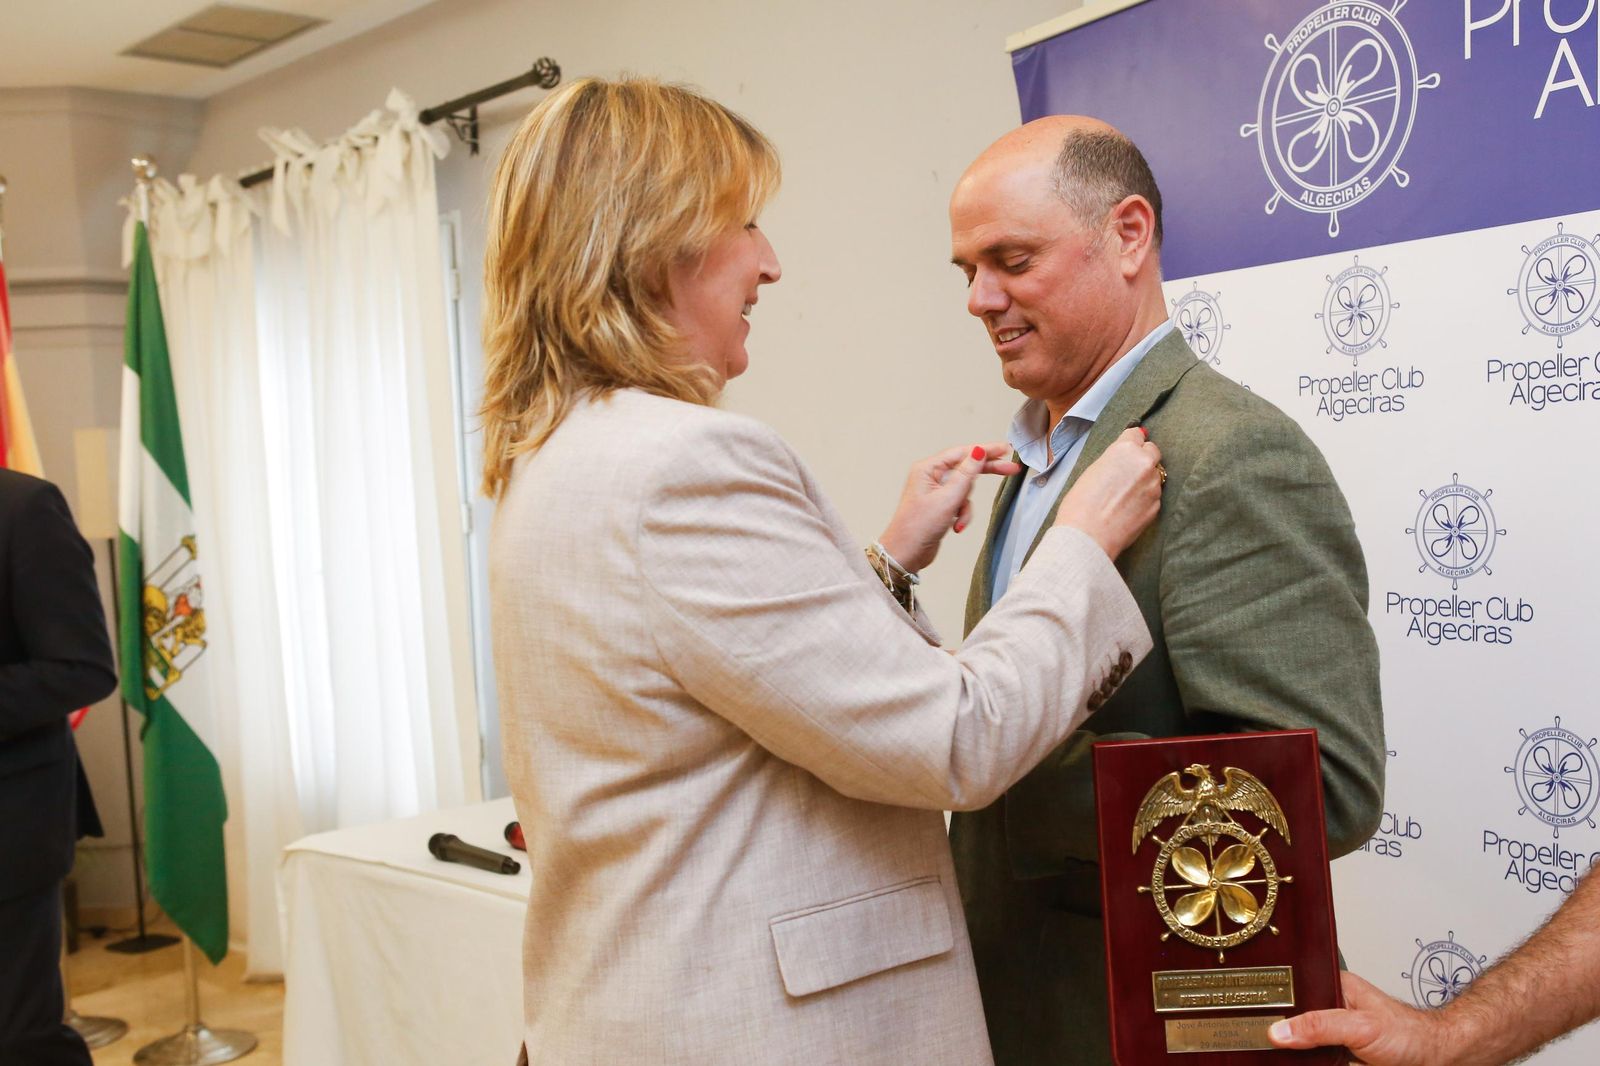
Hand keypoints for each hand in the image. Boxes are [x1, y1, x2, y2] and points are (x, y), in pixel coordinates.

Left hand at [878, 442, 1020, 572]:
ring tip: (958, 520)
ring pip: (965, 490)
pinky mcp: (940, 506)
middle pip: (966, 468)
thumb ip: (966, 474)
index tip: (1005, 449)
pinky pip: (960, 504)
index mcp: (928, 469)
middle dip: (987, 471)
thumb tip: (978, 451)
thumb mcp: (947, 499)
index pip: (962, 453)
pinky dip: (962, 515)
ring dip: (966, 507)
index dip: (985, 450)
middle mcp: (931, 477)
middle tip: (1010, 469)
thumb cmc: (917, 528)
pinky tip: (955, 527)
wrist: (905, 555)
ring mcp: (936, 492)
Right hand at [1052, 427, 1160, 557]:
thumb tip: (1122, 459)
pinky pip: (1153, 495)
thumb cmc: (1081, 505)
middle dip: (1143, 458)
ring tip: (1123, 495)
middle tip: (1127, 471)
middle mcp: (1144, 463)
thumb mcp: (1092, 471)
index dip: (1130, 442)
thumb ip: (1113, 460)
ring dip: (1144, 480)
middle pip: (1152, 451)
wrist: (1088, 537)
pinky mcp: (1157, 506)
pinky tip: (1127, 508)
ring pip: (1155, 474)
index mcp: (1125, 449)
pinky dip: (1144, 498)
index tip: (1128, 447)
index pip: (1136, 434)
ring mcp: (1153, 485)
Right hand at [1269, 972, 1450, 1064]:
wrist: (1436, 1060)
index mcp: (1333, 986)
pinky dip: (1307, 1061)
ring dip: (1294, 1051)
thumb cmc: (1408, 1034)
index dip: (1273, 1006)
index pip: (1291, 991)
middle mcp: (1332, 1007)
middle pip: (1293, 1018)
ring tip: (1279, 1055)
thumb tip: (1279, 1030)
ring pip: (1301, 1041)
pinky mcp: (1339, 1053)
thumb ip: (1319, 1026)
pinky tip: (1299, 1062)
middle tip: (1269, 1045)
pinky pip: (1314, 1057)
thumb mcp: (1359, 1027)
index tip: (1257, 1024)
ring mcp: (1335, 1032)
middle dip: (1282, 1032)